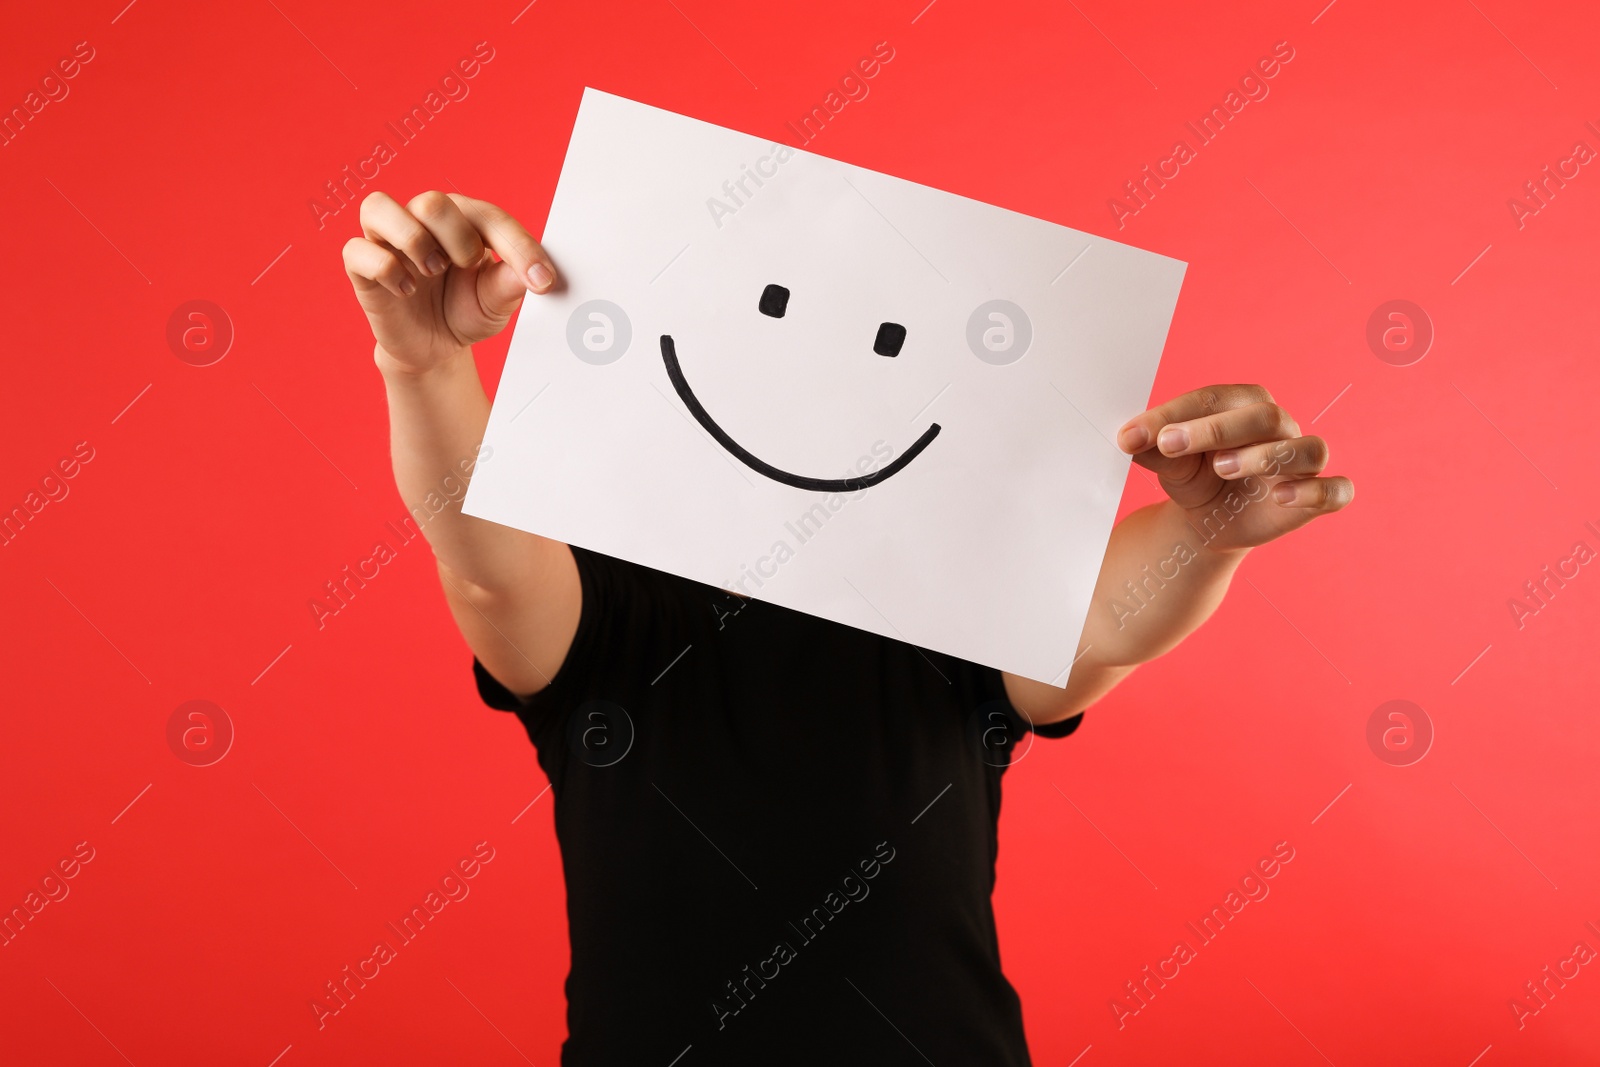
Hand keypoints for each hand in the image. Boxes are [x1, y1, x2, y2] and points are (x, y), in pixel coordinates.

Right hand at [342, 191, 556, 372]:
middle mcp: (421, 220)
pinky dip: (386, 270)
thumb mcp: (495, 302)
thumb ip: (510, 284)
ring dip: (413, 241)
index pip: (489, 216)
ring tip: (432, 271)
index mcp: (462, 220)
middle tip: (466, 268)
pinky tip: (406, 290)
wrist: (434, 348)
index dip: (518, 246)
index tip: (542, 281)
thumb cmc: (464, 312)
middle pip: (431, 201)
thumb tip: (530, 273)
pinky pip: (358, 250)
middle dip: (457, 239)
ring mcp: (387, 240)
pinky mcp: (361, 267)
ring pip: (379, 206)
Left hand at [1116, 384, 1353, 552]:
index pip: (1214, 399)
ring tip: (1222, 468)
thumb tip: (1129, 439)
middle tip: (1170, 445)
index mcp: (1242, 404)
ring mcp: (1302, 462)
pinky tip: (1280, 498)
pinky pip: (1336, 490)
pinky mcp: (1317, 497)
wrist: (1209, 521)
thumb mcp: (1170, 463)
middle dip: (1215, 430)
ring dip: (1266, 456)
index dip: (1174, 415)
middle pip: (1265, 416)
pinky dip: (1315, 492)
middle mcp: (1280, 427)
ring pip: (1307, 449)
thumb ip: (1153, 449)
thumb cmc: (1194, 477)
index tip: (1132, 436)